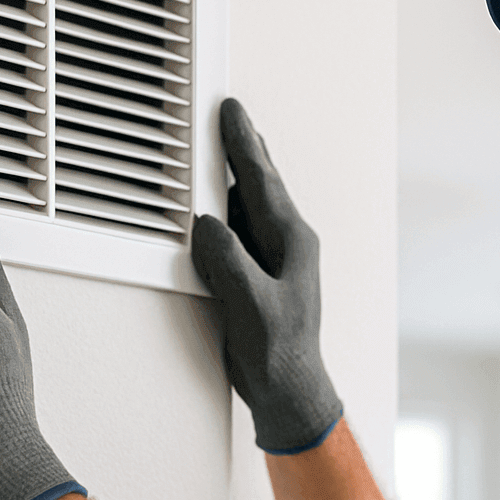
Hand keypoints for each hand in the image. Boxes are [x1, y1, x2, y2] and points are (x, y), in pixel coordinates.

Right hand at [190, 98, 342, 453]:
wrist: (287, 389)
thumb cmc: (279, 352)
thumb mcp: (250, 303)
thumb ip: (229, 261)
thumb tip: (206, 225)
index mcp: (293, 242)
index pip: (263, 181)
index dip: (243, 144)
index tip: (230, 111)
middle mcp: (287, 244)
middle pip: (260, 183)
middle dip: (243, 148)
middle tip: (227, 114)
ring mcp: (274, 258)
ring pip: (251, 204)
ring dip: (235, 175)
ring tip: (220, 146)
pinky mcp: (259, 275)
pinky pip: (240, 230)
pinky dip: (226, 208)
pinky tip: (214, 202)